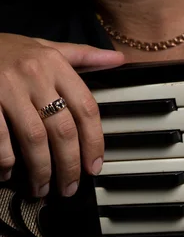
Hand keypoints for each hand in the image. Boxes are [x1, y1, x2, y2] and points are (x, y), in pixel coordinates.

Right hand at [0, 33, 123, 196]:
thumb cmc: (9, 50)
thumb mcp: (46, 47)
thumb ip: (83, 56)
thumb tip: (118, 59)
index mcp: (55, 64)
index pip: (86, 109)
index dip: (94, 143)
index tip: (94, 167)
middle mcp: (34, 75)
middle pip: (63, 130)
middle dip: (69, 166)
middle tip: (69, 188)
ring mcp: (8, 88)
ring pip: (34, 139)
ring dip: (40, 170)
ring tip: (41, 189)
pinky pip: (1, 138)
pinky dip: (6, 160)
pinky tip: (7, 173)